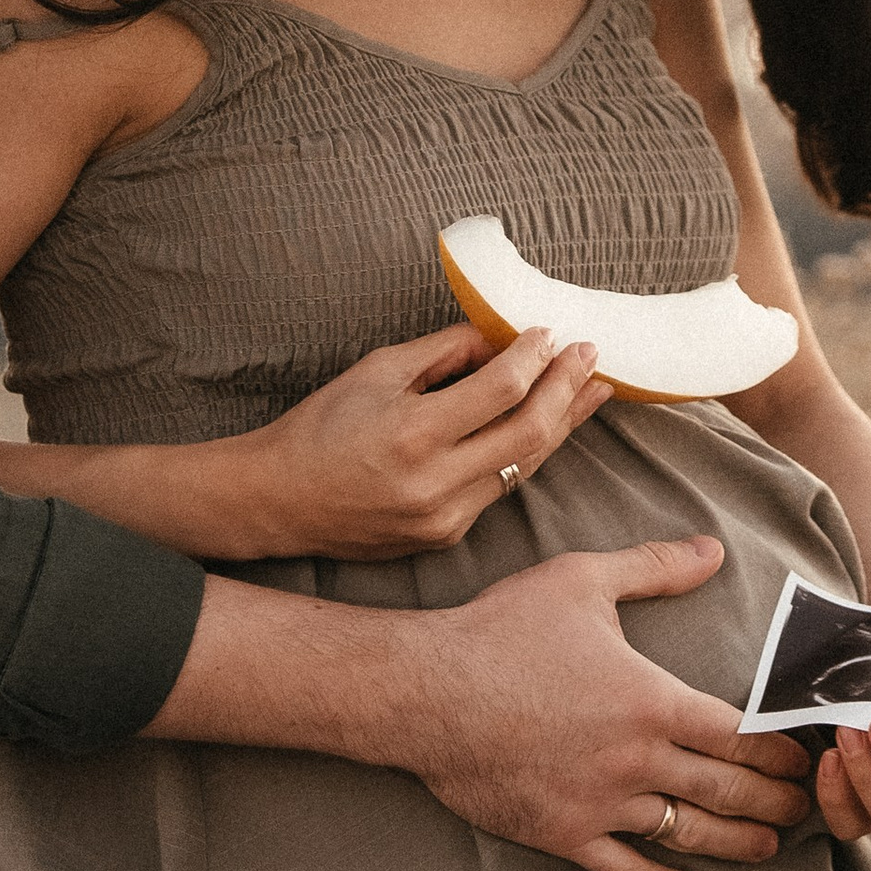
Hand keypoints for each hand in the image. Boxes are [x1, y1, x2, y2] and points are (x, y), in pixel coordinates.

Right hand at [226, 322, 608, 558]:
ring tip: (592, 390)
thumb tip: (501, 338)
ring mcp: (443, 517)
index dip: (534, 357)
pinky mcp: (444, 536)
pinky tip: (544, 428)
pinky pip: (498, 490)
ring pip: (523, 467)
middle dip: (567, 389)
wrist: (278, 500)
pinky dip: (523, 454)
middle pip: (529, 433)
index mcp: (412, 432)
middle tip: (591, 355)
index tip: (550, 333)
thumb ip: (444, 352)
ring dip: (561, 424)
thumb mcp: (377, 371)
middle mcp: (433, 482)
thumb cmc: (322, 426)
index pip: (500, 389)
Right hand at [395, 537, 814, 870]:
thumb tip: (711, 549)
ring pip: (689, 834)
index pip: (740, 735)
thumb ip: (653, 568)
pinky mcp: (564, 835)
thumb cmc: (501, 631)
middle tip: (808, 807)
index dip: (780, 751)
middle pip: (728, 790)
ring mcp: (602, 805)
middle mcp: (637, 761)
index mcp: (652, 701)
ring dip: (738, 843)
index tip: (805, 759)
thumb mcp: (581, 581)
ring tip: (770, 846)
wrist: (425, 693)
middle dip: (776, 801)